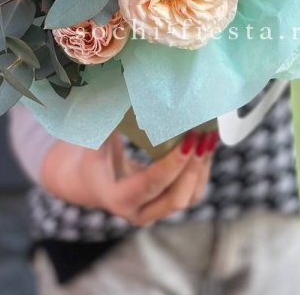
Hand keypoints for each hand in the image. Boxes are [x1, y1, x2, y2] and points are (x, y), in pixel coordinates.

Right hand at [40, 130, 217, 225]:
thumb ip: (108, 119)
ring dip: (202, 168)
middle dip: (193, 167)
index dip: (173, 164)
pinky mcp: (167, 205)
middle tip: (204, 136)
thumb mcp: (95, 139)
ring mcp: (155, 212)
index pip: (151, 184)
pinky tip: (205, 145)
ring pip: (189, 197)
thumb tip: (126, 88)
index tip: (190, 139)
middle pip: (176, 198)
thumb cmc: (93, 154)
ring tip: (209, 137)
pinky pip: (192, 192)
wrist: (90, 180)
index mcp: (117, 198)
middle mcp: (138, 212)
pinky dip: (202, 170)